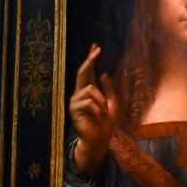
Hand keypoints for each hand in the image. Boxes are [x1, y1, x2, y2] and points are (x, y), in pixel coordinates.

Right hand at [68, 43, 118, 176]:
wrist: (99, 140)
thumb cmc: (105, 124)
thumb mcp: (112, 104)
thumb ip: (108, 89)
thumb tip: (104, 74)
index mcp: (88, 91)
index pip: (88, 71)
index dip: (91, 58)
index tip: (95, 46)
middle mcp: (79, 93)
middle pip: (82, 72)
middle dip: (90, 60)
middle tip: (97, 50)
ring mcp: (75, 101)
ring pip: (90, 89)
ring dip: (101, 100)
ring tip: (104, 112)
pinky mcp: (74, 109)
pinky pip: (89, 102)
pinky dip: (98, 109)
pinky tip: (98, 117)